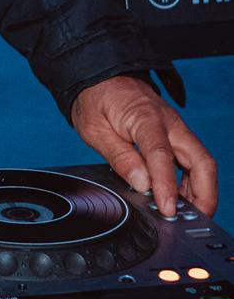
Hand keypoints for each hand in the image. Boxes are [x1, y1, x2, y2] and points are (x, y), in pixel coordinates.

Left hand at [70, 76, 217, 216]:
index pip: (162, 155)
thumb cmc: (97, 100)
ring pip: (202, 162)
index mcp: (145, 117)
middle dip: (204, 195)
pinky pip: (193, 160)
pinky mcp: (175, 135)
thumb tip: (141, 184)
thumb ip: (119, 156)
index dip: (167, 185)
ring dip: (200, 191)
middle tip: (192, 221)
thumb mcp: (95, 129)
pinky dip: (192, 182)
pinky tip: (178, 197)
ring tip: (184, 214)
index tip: (167, 209)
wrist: (102, 77)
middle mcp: (169, 123)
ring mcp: (175, 128)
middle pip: (201, 160)